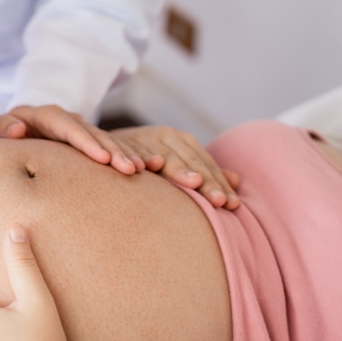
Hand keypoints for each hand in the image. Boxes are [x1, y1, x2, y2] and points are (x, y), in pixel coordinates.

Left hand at [0, 105, 144, 174]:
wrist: (24, 126)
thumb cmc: (11, 130)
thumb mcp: (3, 126)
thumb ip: (5, 126)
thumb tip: (17, 130)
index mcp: (50, 116)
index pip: (70, 129)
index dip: (87, 143)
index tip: (102, 158)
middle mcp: (72, 121)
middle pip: (95, 135)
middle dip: (114, 151)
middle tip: (129, 169)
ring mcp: (85, 130)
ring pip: (109, 140)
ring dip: (125, 155)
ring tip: (139, 170)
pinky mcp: (93, 140)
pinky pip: (114, 147)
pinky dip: (129, 155)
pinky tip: (144, 167)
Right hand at [111, 126, 239, 208]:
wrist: (105, 141)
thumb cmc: (147, 155)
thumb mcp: (176, 159)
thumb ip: (203, 169)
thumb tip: (237, 182)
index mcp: (182, 140)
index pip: (206, 164)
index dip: (219, 183)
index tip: (232, 204)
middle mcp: (166, 136)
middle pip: (190, 161)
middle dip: (206, 181)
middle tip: (219, 200)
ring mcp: (144, 139)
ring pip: (166, 156)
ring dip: (179, 170)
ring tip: (195, 183)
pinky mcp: (122, 144)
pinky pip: (132, 153)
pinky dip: (140, 158)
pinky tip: (146, 168)